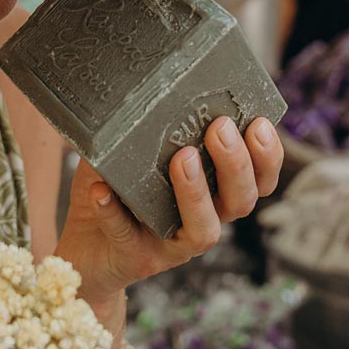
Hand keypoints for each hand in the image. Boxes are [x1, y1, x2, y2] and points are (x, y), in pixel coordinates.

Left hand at [57, 116, 282, 303]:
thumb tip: (135, 90)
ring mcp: (172, 245)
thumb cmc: (113, 194)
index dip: (266, 157)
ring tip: (182, 158)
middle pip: (241, 201)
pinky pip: (126, 235)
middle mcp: (201, 222)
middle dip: (236, 165)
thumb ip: (137, 131)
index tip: (260, 124)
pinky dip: (113, 212)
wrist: (83, 249)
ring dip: (196, 193)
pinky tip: (101, 191)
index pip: (256, 180)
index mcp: (211, 195)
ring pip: (204, 229)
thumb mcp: (125, 157)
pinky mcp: (137, 258)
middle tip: (220, 129)